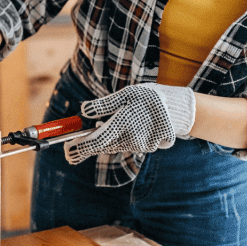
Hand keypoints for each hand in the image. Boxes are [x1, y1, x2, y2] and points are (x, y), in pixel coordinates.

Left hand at [64, 83, 194, 163]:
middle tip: (73, 146)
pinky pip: (128, 145)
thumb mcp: (126, 94)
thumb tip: (84, 110)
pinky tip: (126, 127)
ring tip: (104, 126)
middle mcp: (132, 138)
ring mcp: (141, 146)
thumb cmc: (149, 96)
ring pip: (115, 146)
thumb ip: (103, 104)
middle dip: (88, 146)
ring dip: (106, 139)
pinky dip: (121, 139)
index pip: (96, 141)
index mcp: (123, 123)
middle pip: (103, 147)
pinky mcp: (149, 148)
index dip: (79, 148)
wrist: (179, 107)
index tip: (67, 152)